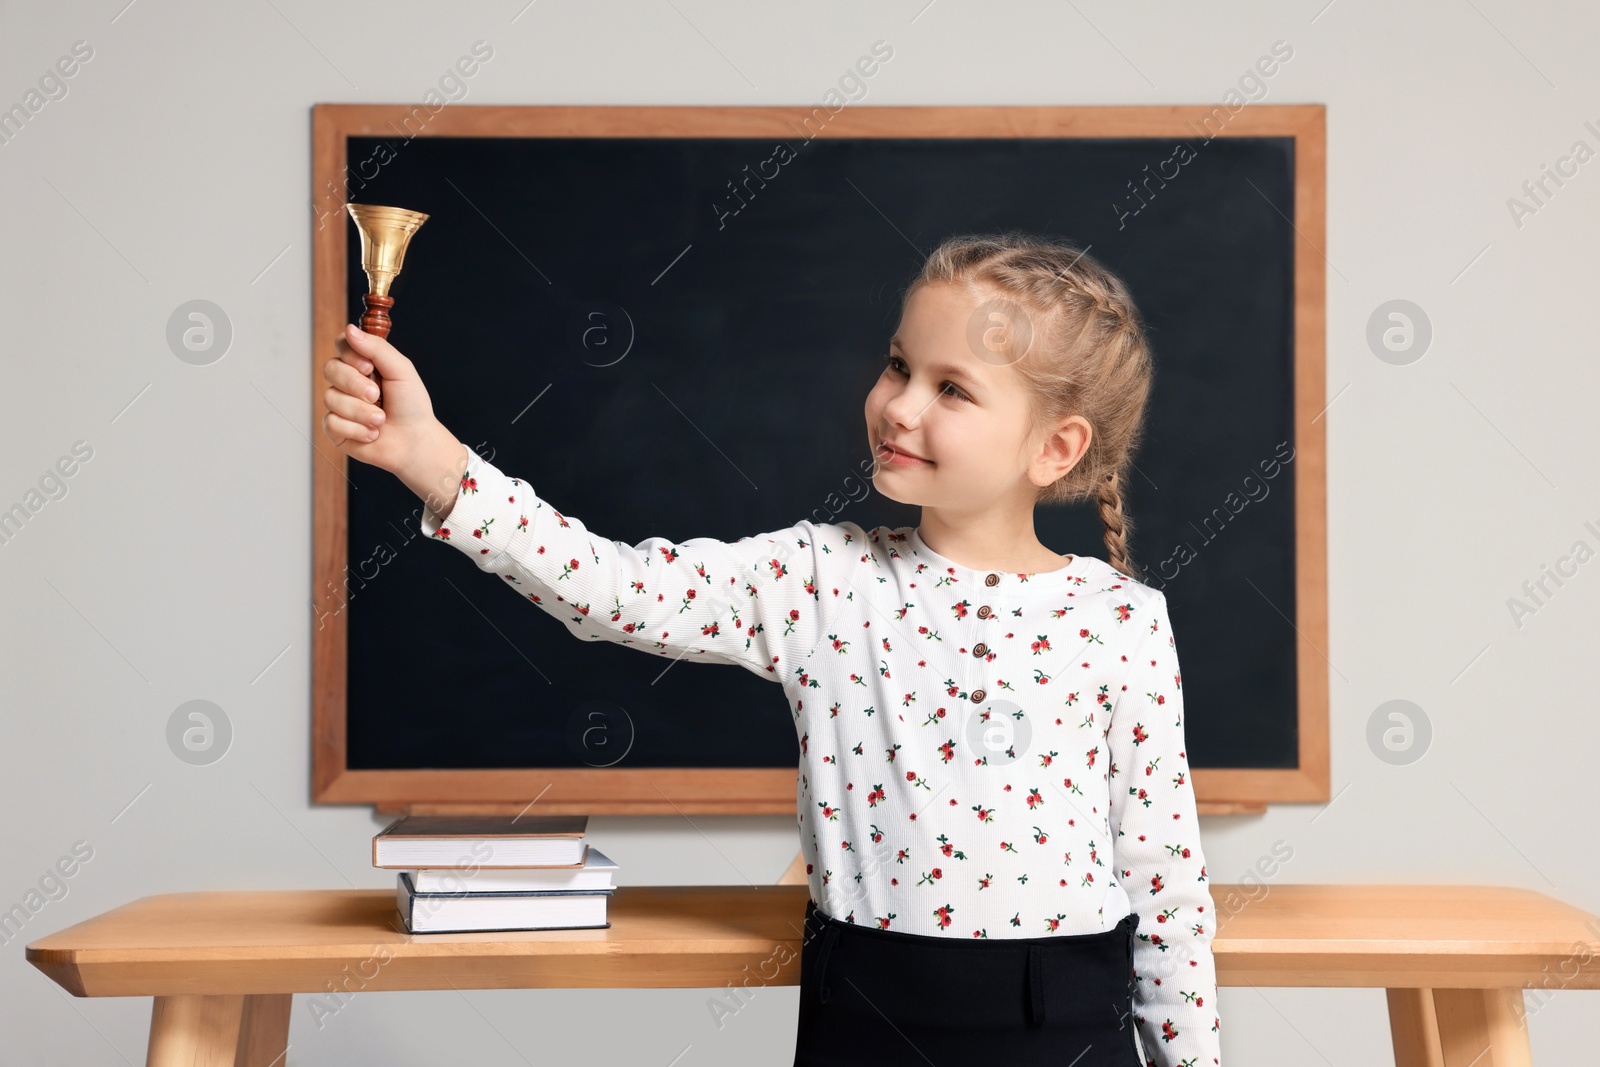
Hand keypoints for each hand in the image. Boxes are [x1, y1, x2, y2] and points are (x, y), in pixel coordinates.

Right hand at [322, 324, 441, 475]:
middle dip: (356, 385)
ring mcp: (339, 404)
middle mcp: (347, 381)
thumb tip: (349, 328)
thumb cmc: (411, 405)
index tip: (370, 367)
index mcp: (362, 363)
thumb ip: (377, 348)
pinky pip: (331, 422)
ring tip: (381, 420)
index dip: (350, 354)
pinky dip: (356, 429)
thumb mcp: (400, 370)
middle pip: (330, 369)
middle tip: (378, 396)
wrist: (415, 441)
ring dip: (361, 412)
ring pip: (331, 398)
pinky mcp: (335, 428)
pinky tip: (372, 433)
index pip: (341, 345)